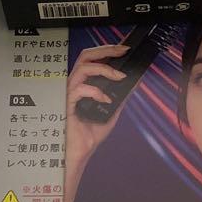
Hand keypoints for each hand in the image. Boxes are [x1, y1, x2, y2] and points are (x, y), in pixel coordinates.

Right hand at [66, 44, 129, 169]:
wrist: (79, 153)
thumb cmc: (90, 134)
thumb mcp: (112, 111)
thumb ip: (121, 95)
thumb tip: (136, 80)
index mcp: (83, 83)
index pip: (93, 59)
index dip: (107, 50)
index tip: (125, 47)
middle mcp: (75, 84)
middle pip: (85, 55)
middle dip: (105, 50)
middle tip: (123, 51)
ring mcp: (69, 92)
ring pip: (83, 68)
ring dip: (104, 69)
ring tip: (119, 77)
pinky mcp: (66, 103)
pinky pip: (80, 89)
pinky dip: (96, 92)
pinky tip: (107, 101)